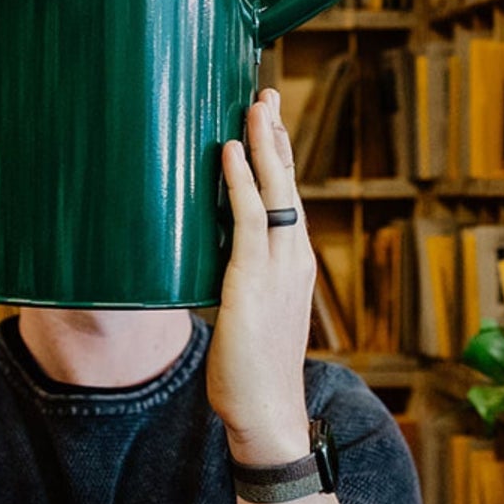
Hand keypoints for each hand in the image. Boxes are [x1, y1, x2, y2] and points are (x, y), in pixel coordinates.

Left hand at [208, 89, 316, 466]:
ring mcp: (279, 268)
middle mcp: (294, 257)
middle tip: (264, 91)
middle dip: (276, 135)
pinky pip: (248, 219)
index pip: (289, 195)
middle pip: (287, 182)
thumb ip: (237, 280)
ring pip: (275, 191)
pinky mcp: (253, 281)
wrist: (267, 413)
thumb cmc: (252, 369)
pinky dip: (240, 182)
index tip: (269, 118)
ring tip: (252, 105)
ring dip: (263, 145)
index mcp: (294, 262)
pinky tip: (231, 153)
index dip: (280, 154)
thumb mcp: (249, 311)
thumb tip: (209, 259)